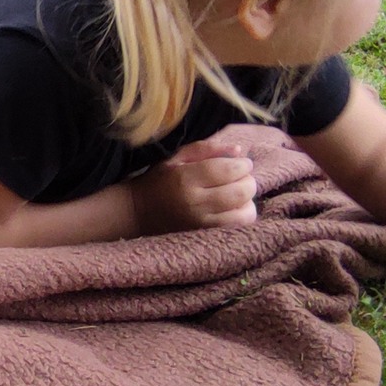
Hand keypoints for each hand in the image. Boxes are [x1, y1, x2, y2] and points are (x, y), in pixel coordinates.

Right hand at [135, 142, 258, 233]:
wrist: (137, 213)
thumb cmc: (159, 180)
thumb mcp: (177, 157)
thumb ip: (207, 149)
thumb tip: (240, 151)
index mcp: (187, 178)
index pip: (228, 169)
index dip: (243, 165)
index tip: (242, 162)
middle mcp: (196, 202)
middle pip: (241, 191)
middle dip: (248, 180)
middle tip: (241, 177)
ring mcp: (202, 223)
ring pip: (245, 212)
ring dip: (248, 200)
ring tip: (238, 195)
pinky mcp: (206, 236)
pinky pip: (239, 227)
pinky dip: (243, 216)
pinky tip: (234, 209)